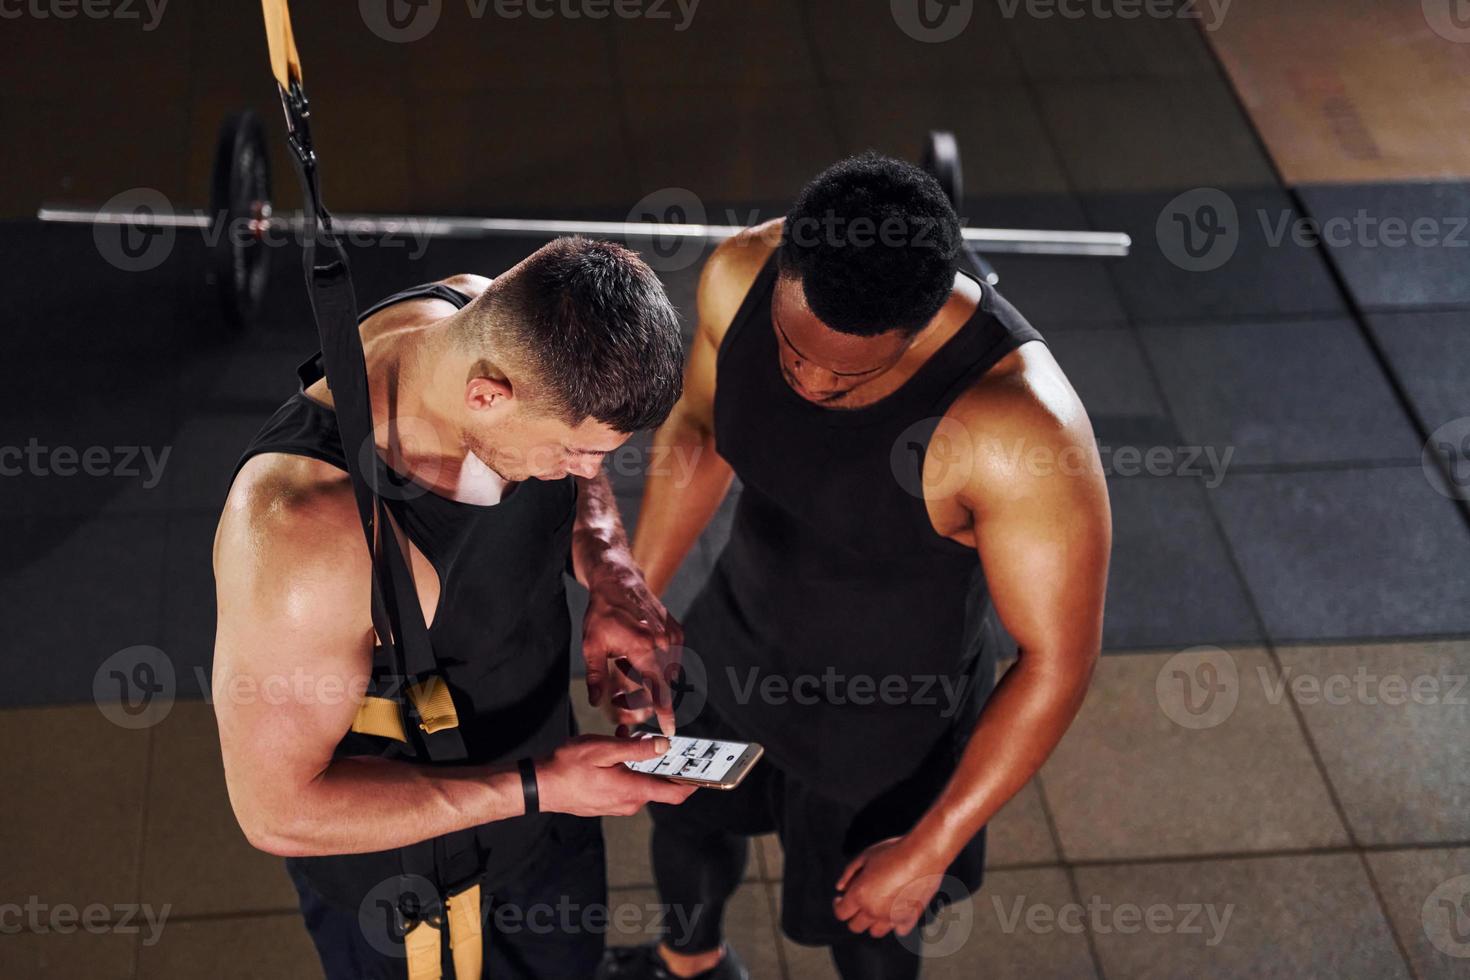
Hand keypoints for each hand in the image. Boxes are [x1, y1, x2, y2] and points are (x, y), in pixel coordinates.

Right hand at [535, 734, 696, 817]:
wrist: (538, 786)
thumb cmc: (566, 767)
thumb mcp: (604, 749)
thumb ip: (636, 748)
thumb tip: (664, 747)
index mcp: (632, 790)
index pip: (675, 793)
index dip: (694, 784)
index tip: (709, 774)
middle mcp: (628, 802)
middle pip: (658, 784)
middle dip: (660, 762)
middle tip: (659, 740)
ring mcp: (616, 805)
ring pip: (640, 781)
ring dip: (639, 761)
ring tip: (624, 738)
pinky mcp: (606, 802)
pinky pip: (625, 784)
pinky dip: (625, 767)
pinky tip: (613, 749)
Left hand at [582, 573, 683, 735]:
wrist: (619, 582)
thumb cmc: (602, 613)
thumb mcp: (592, 646)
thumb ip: (596, 678)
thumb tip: (596, 703)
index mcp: (642, 649)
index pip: (658, 689)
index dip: (665, 712)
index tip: (670, 730)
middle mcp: (662, 643)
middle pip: (661, 684)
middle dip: (643, 695)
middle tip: (619, 694)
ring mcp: (672, 636)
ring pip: (667, 672)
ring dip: (650, 677)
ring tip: (625, 665)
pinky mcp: (677, 630)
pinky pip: (672, 658)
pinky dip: (658, 663)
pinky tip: (638, 652)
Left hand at [833, 836, 947, 938]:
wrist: (924, 854)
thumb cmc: (894, 852)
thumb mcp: (865, 856)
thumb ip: (849, 873)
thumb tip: (840, 887)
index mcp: (860, 895)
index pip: (841, 913)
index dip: (838, 905)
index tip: (841, 898)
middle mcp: (874, 911)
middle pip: (855, 926)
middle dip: (853, 915)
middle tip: (858, 902)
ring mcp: (892, 917)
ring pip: (875, 931)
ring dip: (872, 922)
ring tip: (877, 906)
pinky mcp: (910, 918)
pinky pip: (898, 929)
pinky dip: (894, 922)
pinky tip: (895, 908)